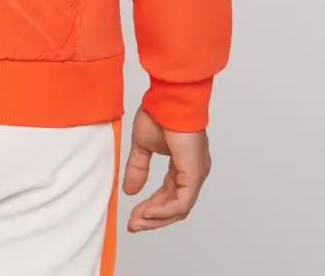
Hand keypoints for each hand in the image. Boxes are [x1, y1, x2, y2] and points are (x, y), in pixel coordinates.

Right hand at [123, 106, 210, 231]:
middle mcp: (192, 173)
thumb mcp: (143, 146)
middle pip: (174, 207)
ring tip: (136, 221)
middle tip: (133, 225)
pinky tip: (147, 212)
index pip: (168, 195)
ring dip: (155, 218)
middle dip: (151, 218)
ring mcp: (195, 174)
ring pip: (178, 209)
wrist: (170, 99)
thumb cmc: (160, 112)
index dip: (150, 208)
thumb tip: (129, 191)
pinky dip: (163, 211)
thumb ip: (138, 168)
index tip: (133, 215)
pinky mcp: (194, 174)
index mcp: (183, 165)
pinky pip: (181, 203)